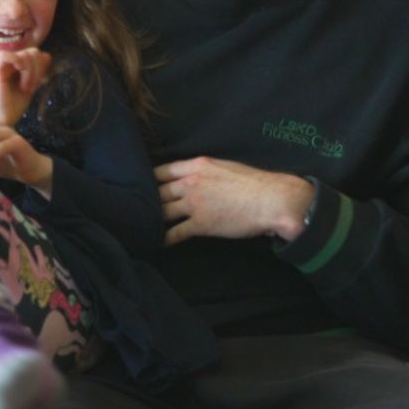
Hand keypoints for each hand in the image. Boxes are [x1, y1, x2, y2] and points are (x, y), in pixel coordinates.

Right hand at [0, 48, 51, 124]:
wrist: (2, 121)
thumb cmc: (14, 106)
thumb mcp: (31, 85)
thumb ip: (37, 70)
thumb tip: (46, 56)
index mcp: (14, 64)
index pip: (34, 52)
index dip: (41, 64)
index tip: (39, 82)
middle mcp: (6, 62)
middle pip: (31, 51)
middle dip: (38, 69)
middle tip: (32, 87)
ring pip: (23, 54)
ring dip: (30, 72)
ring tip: (27, 88)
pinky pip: (7, 56)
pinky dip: (20, 67)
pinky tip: (22, 82)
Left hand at [155, 156, 314, 245]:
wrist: (272, 200)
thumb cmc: (254, 183)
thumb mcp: (225, 166)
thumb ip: (205, 171)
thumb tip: (197, 176)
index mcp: (197, 165)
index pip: (162, 170)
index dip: (150, 178)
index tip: (141, 183)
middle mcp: (190, 183)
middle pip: (158, 191)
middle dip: (147, 199)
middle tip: (136, 206)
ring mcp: (194, 204)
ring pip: (162, 211)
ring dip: (152, 218)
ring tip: (141, 224)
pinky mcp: (200, 224)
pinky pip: (175, 233)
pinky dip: (163, 239)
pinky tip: (156, 242)